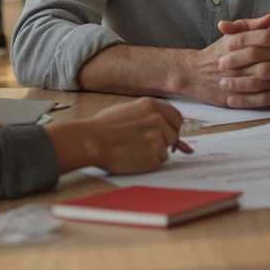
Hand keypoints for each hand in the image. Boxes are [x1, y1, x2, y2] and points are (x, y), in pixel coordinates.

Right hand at [45, 97, 190, 174]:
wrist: (92, 141)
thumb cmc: (105, 126)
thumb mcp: (130, 110)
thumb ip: (152, 117)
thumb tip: (176, 134)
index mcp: (152, 106)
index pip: (177, 118)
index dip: (172, 127)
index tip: (166, 133)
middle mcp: (158, 120)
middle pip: (173, 136)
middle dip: (163, 142)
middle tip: (143, 143)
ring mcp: (157, 139)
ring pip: (165, 151)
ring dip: (153, 152)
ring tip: (133, 149)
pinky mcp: (153, 157)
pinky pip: (158, 162)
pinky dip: (147, 163)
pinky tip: (133, 157)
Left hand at [214, 15, 269, 107]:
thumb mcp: (268, 37)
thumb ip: (244, 29)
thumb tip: (222, 25)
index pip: (263, 36)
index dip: (243, 40)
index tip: (226, 46)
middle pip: (259, 57)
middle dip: (236, 60)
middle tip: (220, 64)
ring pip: (260, 79)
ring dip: (238, 82)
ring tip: (223, 83)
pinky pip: (263, 99)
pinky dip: (246, 100)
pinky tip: (232, 100)